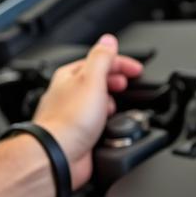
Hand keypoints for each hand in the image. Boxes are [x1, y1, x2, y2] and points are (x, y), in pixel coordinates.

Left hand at [32, 34, 142, 188]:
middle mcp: (69, 94)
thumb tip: (109, 40)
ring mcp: (74, 115)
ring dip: (112, 105)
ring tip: (117, 109)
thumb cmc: (69, 120)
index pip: (98, 61)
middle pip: (98, 81)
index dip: (120, 63)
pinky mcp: (79, 134)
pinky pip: (99, 124)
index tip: (137, 70)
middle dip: (116, 83)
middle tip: (127, 86)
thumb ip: (102, 58)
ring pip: (99, 103)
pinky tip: (111, 127)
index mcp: (70, 76)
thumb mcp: (92, 80)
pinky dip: (108, 124)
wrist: (59, 156)